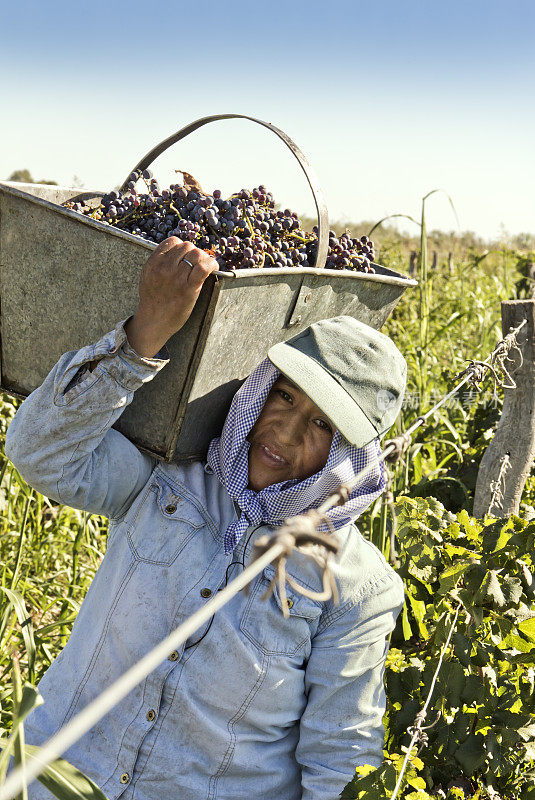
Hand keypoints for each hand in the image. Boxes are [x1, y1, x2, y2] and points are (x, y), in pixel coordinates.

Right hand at [124, 237, 218, 357]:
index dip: (182, 247)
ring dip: (203, 258)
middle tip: (197, 263)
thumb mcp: (148, 276)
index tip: (186, 256)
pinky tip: (213, 268)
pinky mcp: (188, 289)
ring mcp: (177, 278)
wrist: (153, 322)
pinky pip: (204, 268)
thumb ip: (159, 262)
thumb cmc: (152, 300)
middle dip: (194, 252)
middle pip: (187, 246)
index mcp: (154, 263)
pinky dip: (211, 264)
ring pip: (196, 254)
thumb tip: (177, 252)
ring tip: (205, 266)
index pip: (173, 241)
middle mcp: (164, 268)